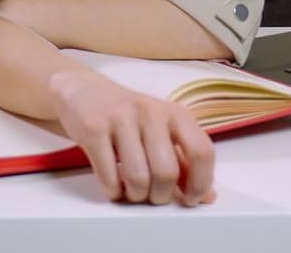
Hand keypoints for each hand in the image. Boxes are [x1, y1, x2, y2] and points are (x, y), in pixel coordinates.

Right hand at [46, 69, 216, 206]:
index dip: (200, 183)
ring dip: (135, 196)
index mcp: (176, 113)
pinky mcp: (94, 128)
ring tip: (131, 190)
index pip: (201, 151)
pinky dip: (113, 191)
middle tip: (151, 195)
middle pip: (166, 172)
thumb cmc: (128, 118)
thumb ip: (184, 163)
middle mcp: (151, 112)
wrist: (84, 92)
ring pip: (138, 178)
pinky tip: (113, 184)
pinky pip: (108, 177)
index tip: (190, 199)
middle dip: (160, 196)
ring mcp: (121, 118)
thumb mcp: (161, 133)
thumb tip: (206, 196)